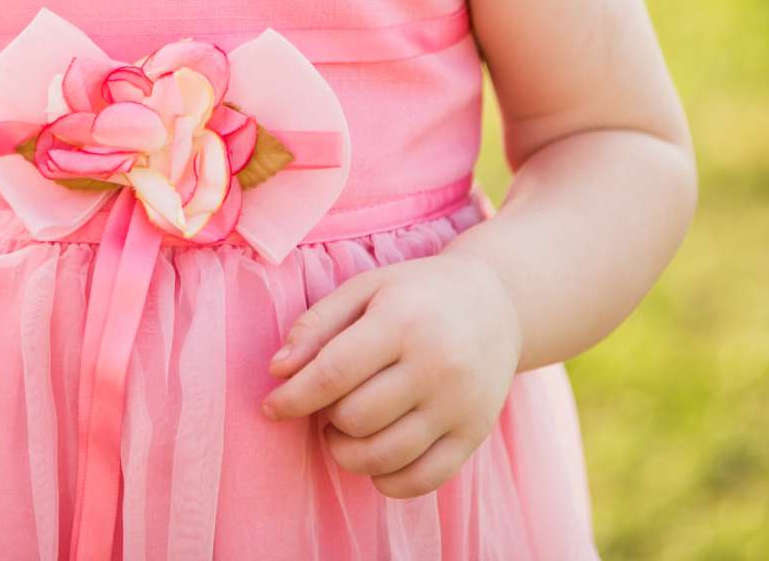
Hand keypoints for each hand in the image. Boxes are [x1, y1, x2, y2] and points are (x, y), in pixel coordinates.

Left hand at [258, 249, 521, 498]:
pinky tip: (375, 456)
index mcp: (403, 321)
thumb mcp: (365, 288)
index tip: (271, 408)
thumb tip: (277, 371)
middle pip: (355, 418)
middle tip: (329, 402)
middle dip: (326, 418)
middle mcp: (437, 366)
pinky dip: (385, 480)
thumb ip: (316, 325)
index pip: (333, 374)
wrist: (498, 305)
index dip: (293, 397)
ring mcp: (460, 406)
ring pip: (383, 456)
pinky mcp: (475, 436)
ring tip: (346, 428)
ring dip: (347, 452)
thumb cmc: (417, 294)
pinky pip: (420, 481)